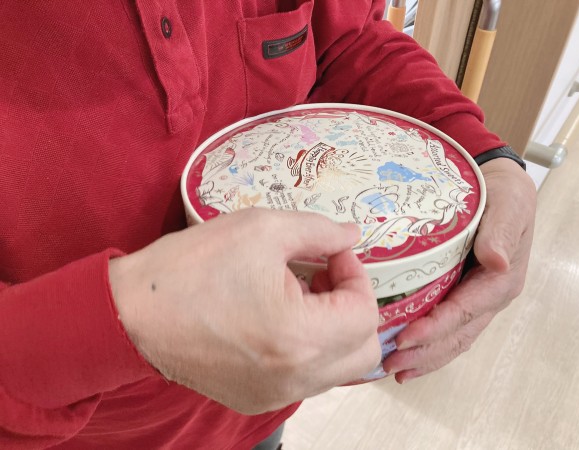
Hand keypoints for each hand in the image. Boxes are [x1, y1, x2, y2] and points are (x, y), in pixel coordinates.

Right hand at [109, 208, 380, 413]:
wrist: (132, 314)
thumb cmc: (192, 268)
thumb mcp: (261, 229)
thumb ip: (319, 230)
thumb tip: (350, 236)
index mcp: (300, 338)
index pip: (365, 314)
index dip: (357, 275)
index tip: (332, 253)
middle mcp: (295, 379)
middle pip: (363, 350)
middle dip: (353, 305)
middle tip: (323, 275)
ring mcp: (275, 395)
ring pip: (338, 367)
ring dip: (333, 327)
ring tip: (299, 293)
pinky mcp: (256, 399)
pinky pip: (307, 378)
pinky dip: (308, 348)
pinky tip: (278, 318)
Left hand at [382, 158, 536, 382]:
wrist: (497, 186)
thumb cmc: (501, 194)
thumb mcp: (508, 205)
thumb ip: (501, 231)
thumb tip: (497, 260)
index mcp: (501, 281)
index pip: (464, 312)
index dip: (435, 329)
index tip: (405, 338)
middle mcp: (490, 297)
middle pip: (457, 335)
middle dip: (424, 353)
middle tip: (390, 365)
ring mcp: (477, 299)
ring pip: (452, 338)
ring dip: (424, 356)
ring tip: (394, 370)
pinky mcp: (463, 295)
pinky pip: (448, 327)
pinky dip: (428, 344)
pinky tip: (407, 354)